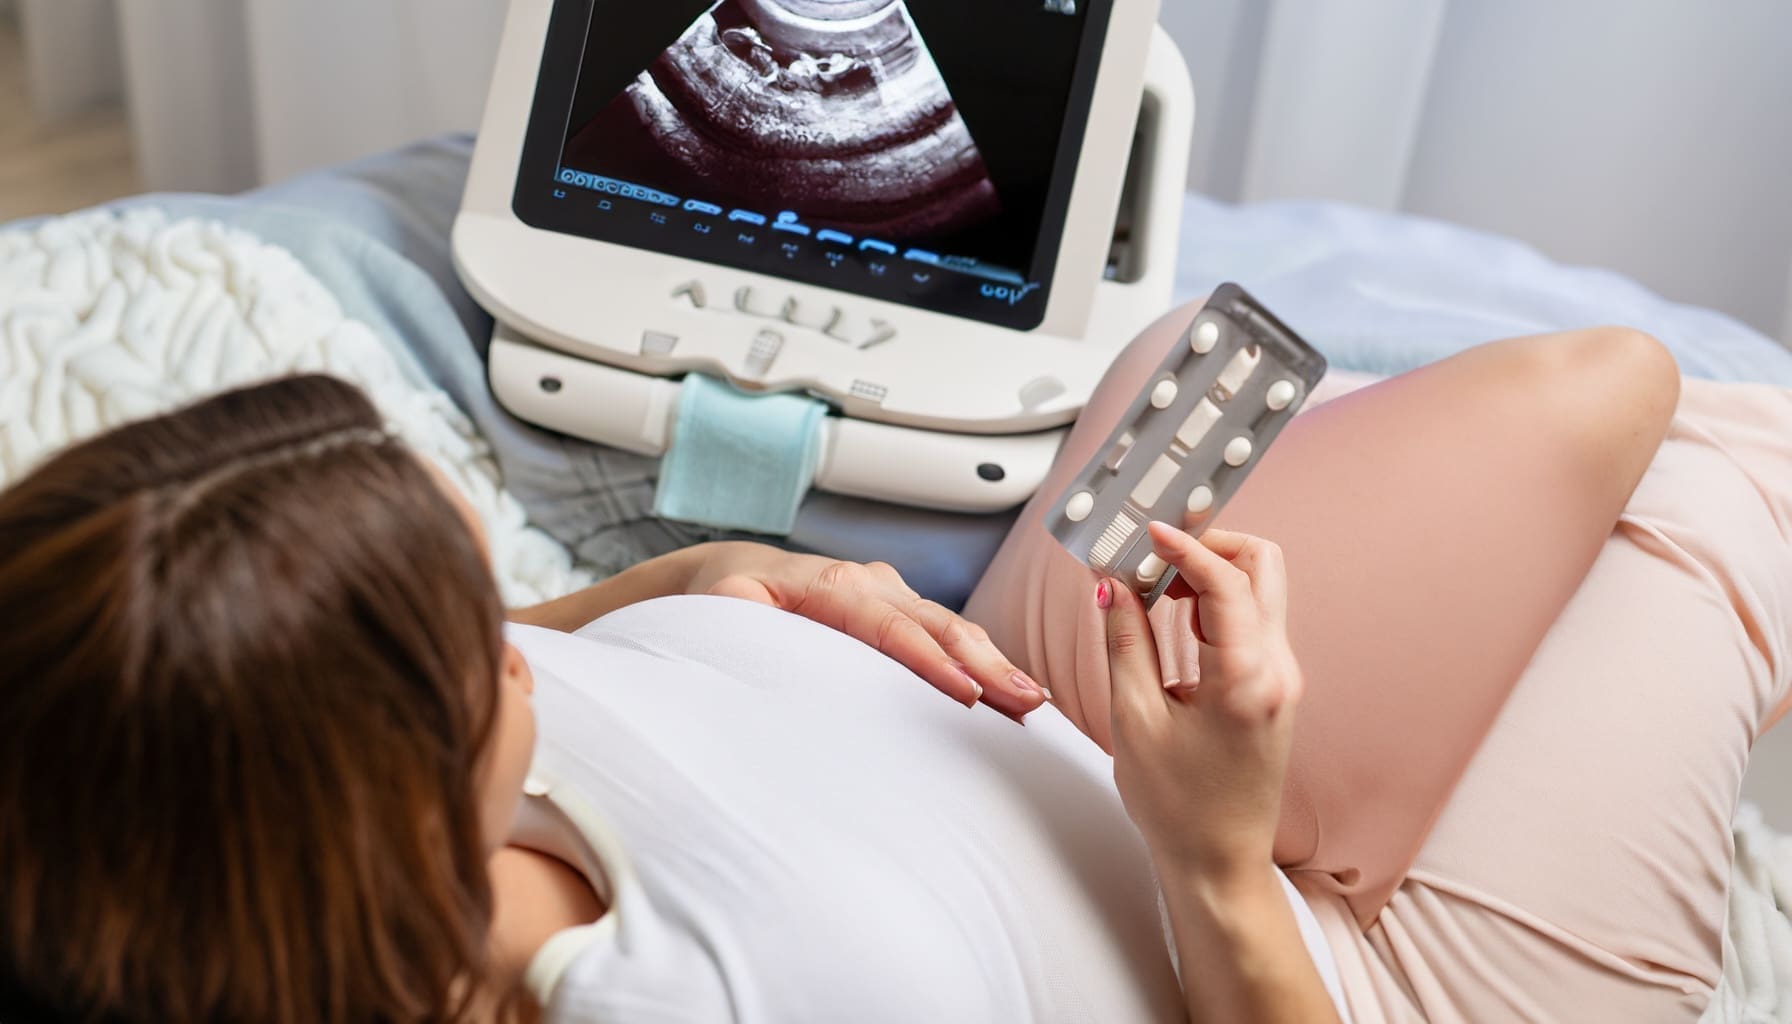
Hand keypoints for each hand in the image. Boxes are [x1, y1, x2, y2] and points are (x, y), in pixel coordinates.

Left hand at [688, 542, 1049, 720]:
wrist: (734, 569)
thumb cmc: (727, 596)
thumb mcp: (719, 610)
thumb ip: (739, 627)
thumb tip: (760, 655)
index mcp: (830, 583)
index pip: (890, 627)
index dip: (931, 661)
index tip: (969, 696)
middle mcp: (870, 582)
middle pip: (938, 623)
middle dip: (986, 663)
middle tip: (1027, 703)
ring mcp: (890, 592)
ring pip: (952, 626)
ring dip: (993, 662)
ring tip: (1032, 702)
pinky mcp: (900, 608)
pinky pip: (946, 633)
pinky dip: (981, 659)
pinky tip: (1010, 689)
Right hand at [1102, 523, 1302, 874]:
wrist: (1219, 863)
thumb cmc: (1177, 807)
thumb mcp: (1134, 720)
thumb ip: (1124, 642)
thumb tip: (1112, 585)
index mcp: (1246, 678)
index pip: (1225, 580)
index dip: (1183, 546)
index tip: (1144, 531)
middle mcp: (1278, 670)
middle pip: (1262, 565)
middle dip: (1209, 544)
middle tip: (1154, 549)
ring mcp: (1283, 677)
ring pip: (1259, 587)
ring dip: (1209, 571)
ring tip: (1151, 579)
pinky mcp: (1274, 686)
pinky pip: (1251, 619)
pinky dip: (1213, 599)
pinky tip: (1171, 609)